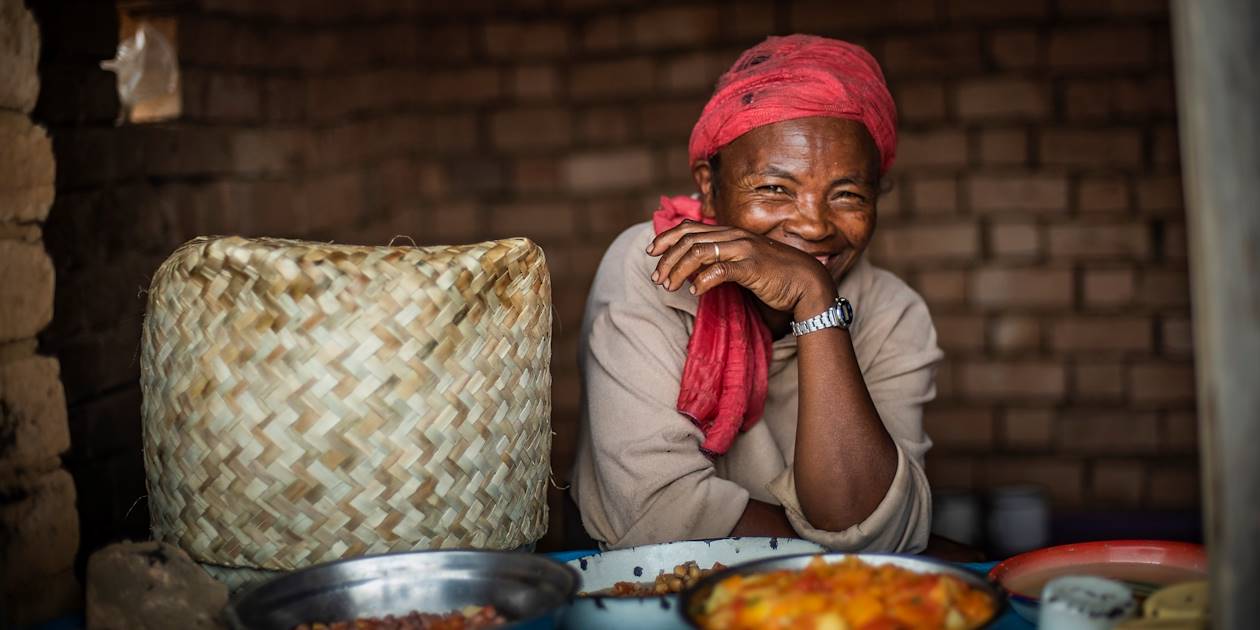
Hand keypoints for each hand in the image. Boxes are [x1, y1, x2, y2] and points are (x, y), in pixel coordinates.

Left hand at [647, 220, 837, 316]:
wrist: (807, 282)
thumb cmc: (775, 275)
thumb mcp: (744, 262)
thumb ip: (722, 260)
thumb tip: (695, 269)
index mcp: (731, 233)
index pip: (690, 228)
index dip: (667, 237)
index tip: (652, 252)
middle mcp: (734, 236)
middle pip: (689, 240)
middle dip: (667, 259)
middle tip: (657, 278)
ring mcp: (743, 249)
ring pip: (698, 253)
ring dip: (678, 270)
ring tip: (669, 286)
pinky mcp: (751, 267)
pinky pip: (719, 270)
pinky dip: (702, 280)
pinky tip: (695, 291)